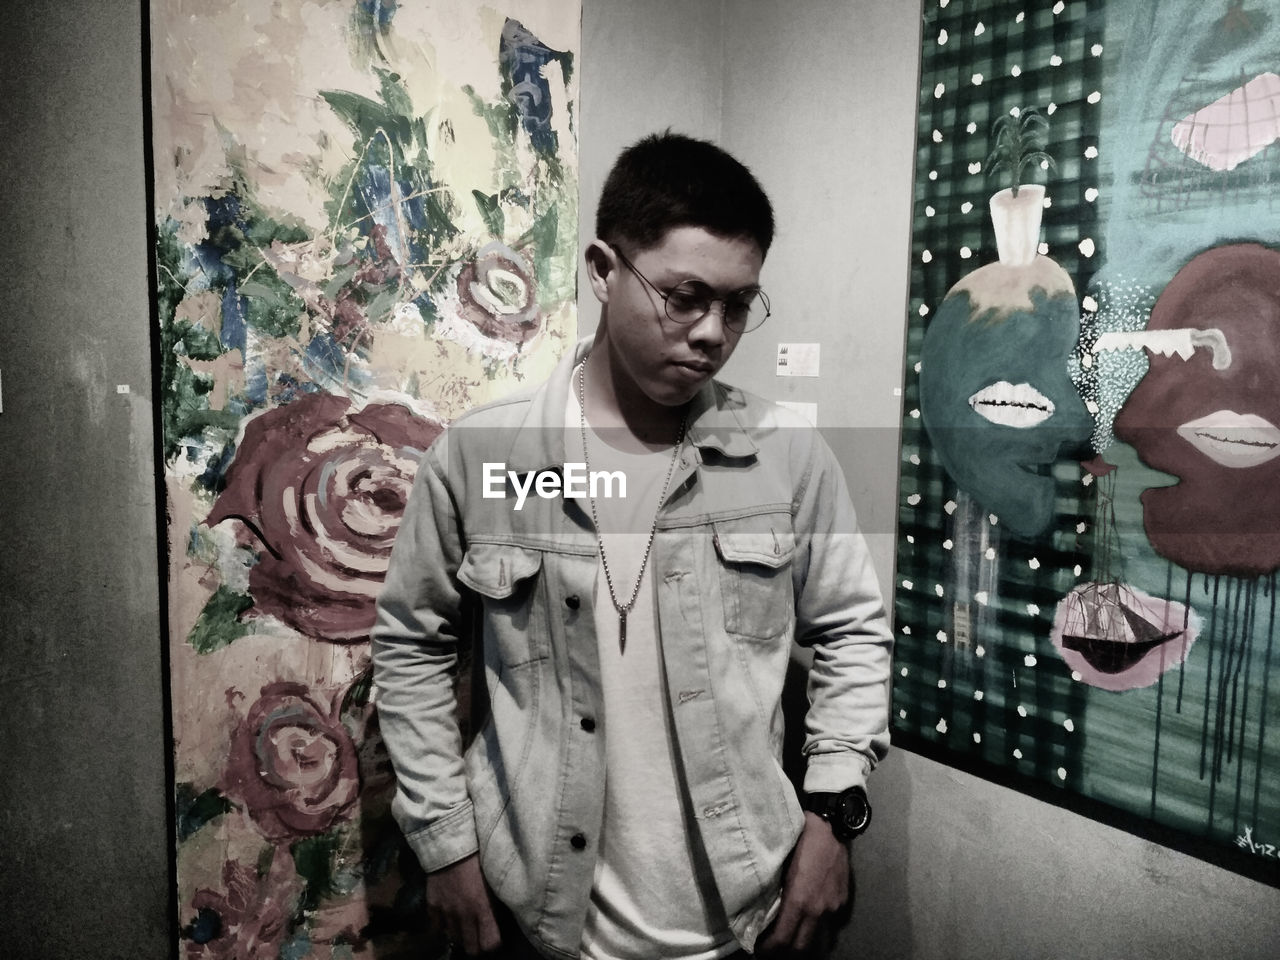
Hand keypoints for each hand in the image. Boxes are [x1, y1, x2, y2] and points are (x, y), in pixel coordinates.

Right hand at [426, 854, 502, 956]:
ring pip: (454, 938)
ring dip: (460, 934)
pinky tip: (448, 918)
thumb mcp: (493, 881)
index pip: (490, 943)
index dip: (493, 943)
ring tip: (463, 926)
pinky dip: (442, 925)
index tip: (493, 937)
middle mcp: (464, 915)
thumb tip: (497, 919)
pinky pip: (436, 927)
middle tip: (478, 937)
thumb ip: (493, 903)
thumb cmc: (479, 858)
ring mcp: (446, 912)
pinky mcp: (432, 906)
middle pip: (471, 948)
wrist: (451, 844)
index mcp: (482, 908)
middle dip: (476, 945)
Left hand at [754, 812, 851, 957]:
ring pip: (820, 940)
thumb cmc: (799, 840)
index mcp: (799, 901)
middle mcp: (818, 910)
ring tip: (791, 938)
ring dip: (804, 943)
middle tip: (773, 947)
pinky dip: (818, 927)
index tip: (758, 949)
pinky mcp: (843, 901)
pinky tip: (808, 919)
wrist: (831, 825)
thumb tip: (763, 911)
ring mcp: (834, 907)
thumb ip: (776, 891)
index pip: (782, 939)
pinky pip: (830, 924)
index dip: (768, 949)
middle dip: (786, 952)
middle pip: (802, 948)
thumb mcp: (780, 865)